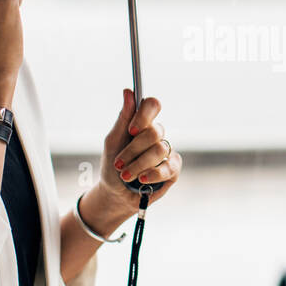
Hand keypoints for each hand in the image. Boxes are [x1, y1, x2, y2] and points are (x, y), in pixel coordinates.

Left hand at [95, 89, 181, 218]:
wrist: (115, 194)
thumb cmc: (113, 166)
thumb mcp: (113, 142)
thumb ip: (123, 118)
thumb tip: (128, 91)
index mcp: (142, 124)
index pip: (152, 106)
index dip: (144, 115)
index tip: (131, 130)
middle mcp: (157, 135)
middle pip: (154, 131)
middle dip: (133, 150)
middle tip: (119, 163)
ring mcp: (167, 152)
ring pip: (160, 149)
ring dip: (138, 164)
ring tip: (125, 175)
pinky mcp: (173, 169)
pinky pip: (169, 166)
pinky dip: (153, 173)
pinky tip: (142, 179)